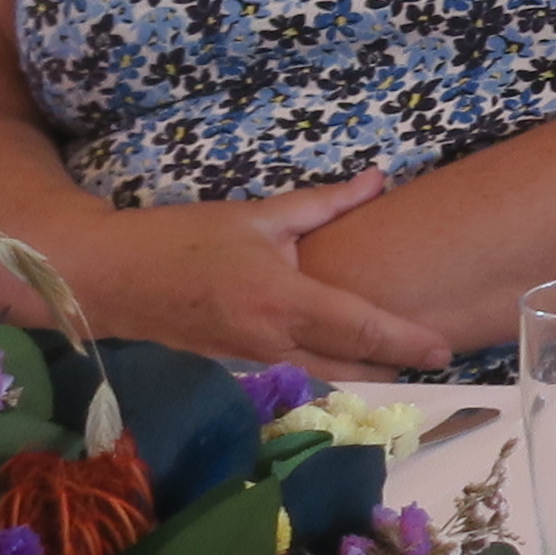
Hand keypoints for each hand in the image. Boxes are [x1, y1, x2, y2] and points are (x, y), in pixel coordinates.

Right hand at [59, 173, 454, 377]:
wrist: (110, 279)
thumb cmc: (181, 239)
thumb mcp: (255, 216)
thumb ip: (322, 204)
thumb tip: (377, 180)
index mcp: (283, 301)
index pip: (360, 328)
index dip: (407, 341)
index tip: (445, 349)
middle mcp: (274, 341)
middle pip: (352, 365)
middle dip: (398, 365)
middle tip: (440, 357)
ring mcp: (255, 361)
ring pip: (326, 374)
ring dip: (367, 371)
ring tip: (407, 360)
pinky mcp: (240, 365)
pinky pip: (300, 371)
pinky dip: (333, 368)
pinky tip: (353, 357)